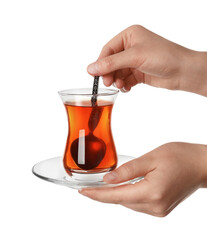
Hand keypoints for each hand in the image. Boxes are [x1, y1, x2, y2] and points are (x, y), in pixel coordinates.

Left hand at [79, 142, 206, 216]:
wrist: (200, 164)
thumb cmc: (180, 156)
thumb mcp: (151, 158)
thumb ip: (128, 170)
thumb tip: (108, 179)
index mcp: (152, 193)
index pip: (115, 196)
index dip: (96, 195)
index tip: (82, 192)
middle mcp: (155, 206)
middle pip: (120, 201)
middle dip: (104, 193)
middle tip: (88, 185)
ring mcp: (159, 210)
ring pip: (128, 202)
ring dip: (116, 193)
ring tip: (105, 184)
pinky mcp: (160, 208)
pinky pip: (137, 203)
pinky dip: (127, 194)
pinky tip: (124, 186)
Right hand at [87, 25, 206, 95]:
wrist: (182, 71)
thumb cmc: (163, 56)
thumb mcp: (134, 57)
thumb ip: (111, 63)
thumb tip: (91, 68)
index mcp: (130, 36)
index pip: (108, 49)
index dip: (101, 63)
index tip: (94, 75)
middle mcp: (131, 47)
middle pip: (112, 62)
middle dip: (109, 73)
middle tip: (108, 83)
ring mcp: (135, 61)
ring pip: (118, 72)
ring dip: (117, 80)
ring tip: (120, 86)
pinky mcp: (139, 73)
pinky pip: (125, 79)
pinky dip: (124, 85)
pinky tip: (126, 88)